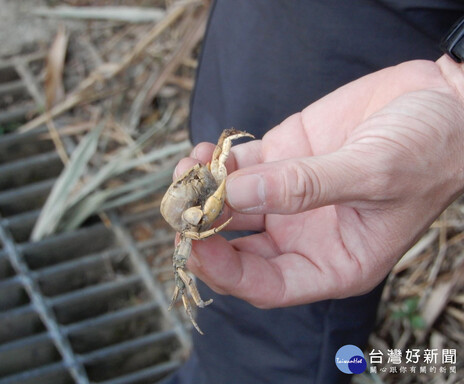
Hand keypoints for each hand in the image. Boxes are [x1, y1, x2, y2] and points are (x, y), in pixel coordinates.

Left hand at [177, 57, 463, 307]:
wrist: (441, 102)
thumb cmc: (429, 150)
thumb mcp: (374, 172)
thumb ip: (305, 187)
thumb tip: (236, 194)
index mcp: (332, 262)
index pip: (266, 285)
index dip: (226, 273)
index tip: (194, 245)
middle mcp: (304, 236)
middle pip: (239, 249)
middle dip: (204, 230)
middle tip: (180, 207)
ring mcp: (289, 197)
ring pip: (232, 206)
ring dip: (203, 193)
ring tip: (186, 170)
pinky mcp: (283, 158)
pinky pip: (238, 168)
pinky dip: (216, 163)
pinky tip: (203, 151)